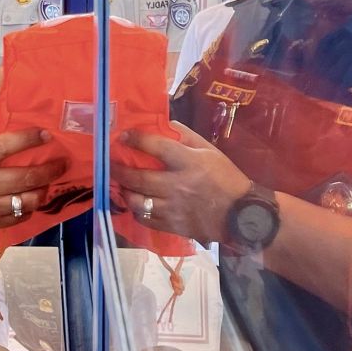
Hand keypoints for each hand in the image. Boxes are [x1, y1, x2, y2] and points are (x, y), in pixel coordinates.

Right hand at [0, 119, 64, 237]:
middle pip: (26, 176)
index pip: (7, 145)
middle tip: (61, 163)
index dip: (30, 138)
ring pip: (28, 200)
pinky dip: (29, 208)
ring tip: (47, 184)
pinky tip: (30, 201)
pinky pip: (19, 217)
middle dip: (50, 169)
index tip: (45, 134)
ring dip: (43, 191)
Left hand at [114, 121, 250, 243]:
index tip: (123, 136)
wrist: (242, 214)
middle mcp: (177, 185)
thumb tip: (164, 124)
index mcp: (188, 162)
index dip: (136, 139)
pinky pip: (146, 219)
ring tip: (121, 186)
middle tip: (109, 165)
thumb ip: (186, 136)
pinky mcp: (174, 226)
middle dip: (118, 170)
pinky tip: (136, 204)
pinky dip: (136, 211)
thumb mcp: (210, 151)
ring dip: (125, 193)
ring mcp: (174, 208)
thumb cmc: (226, 178)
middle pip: (138, 178)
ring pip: (138, 202)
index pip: (156, 147)